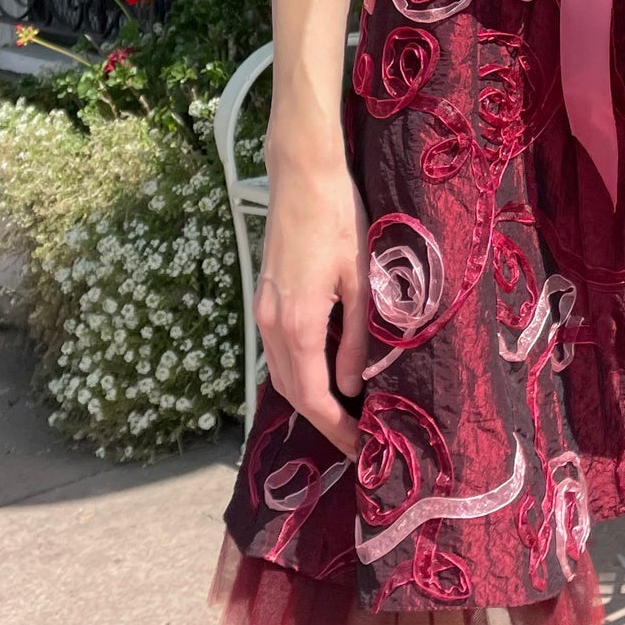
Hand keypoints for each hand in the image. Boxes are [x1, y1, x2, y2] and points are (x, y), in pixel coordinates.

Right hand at [255, 125, 370, 459]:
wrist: (301, 175)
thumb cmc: (339, 221)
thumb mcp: (360, 282)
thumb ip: (355, 339)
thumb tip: (353, 386)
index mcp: (297, 324)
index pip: (313, 396)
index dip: (336, 428)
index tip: (362, 450)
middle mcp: (271, 324)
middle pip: (291, 391)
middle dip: (322, 421)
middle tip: (358, 441)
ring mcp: (263, 310)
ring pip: (280, 373)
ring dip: (308, 399)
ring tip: (345, 414)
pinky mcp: (264, 297)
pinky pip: (278, 351)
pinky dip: (298, 373)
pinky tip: (324, 375)